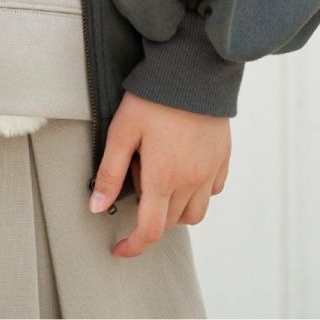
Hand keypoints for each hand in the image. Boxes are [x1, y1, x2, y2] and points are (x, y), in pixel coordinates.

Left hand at [89, 91, 229, 257]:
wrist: (192, 69)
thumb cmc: (153, 97)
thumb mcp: (122, 131)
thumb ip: (109, 172)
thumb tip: (96, 206)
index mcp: (163, 177)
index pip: (150, 230)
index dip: (133, 246)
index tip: (119, 249)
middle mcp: (191, 181)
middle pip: (170, 222)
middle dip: (149, 218)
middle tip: (135, 178)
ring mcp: (210, 171)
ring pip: (194, 213)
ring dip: (175, 210)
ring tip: (158, 177)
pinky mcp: (223, 158)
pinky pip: (211, 190)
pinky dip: (196, 192)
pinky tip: (182, 169)